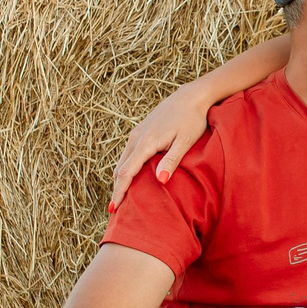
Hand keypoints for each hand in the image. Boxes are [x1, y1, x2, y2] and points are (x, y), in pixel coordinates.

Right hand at [109, 87, 212, 210]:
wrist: (190, 96)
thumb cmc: (192, 119)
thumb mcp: (185, 141)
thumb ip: (172, 160)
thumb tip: (160, 181)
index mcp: (146, 142)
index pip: (126, 173)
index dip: (119, 192)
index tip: (114, 209)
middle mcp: (136, 138)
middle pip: (119, 169)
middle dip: (116, 190)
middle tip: (114, 211)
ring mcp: (136, 134)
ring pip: (122, 161)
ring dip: (119, 180)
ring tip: (120, 198)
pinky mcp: (140, 131)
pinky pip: (127, 155)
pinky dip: (125, 169)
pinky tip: (129, 179)